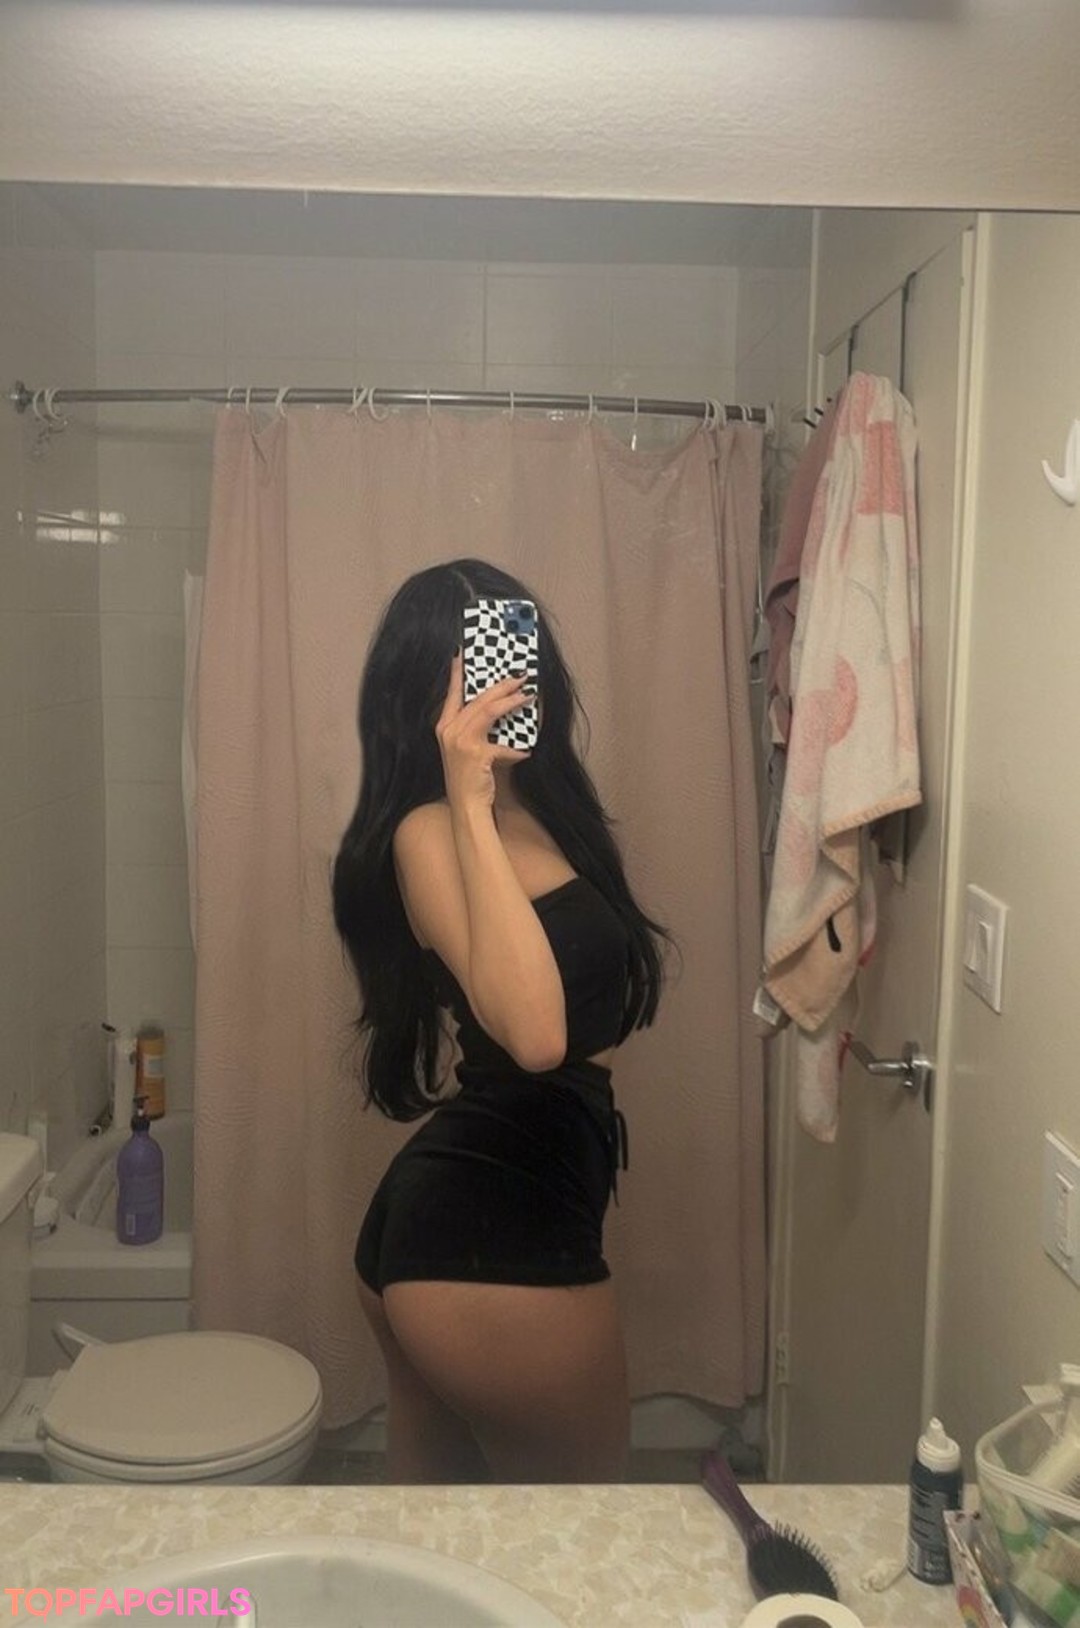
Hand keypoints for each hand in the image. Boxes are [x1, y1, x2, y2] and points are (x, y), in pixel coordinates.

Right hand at [435, 651, 533, 810]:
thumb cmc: (468, 779)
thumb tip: (499, 714)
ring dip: (511, 700)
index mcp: (444, 727)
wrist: (466, 806)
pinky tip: (526, 751)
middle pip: (478, 699)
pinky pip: (502, 743)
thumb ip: (476, 732)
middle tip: (519, 676)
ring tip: (527, 694)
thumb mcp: (467, 751)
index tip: (462, 653)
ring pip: (489, 710)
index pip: (452, 694)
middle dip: (501, 685)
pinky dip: (516, 749)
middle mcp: (448, 731)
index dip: (457, 673)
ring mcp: (460, 741)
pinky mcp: (475, 753)